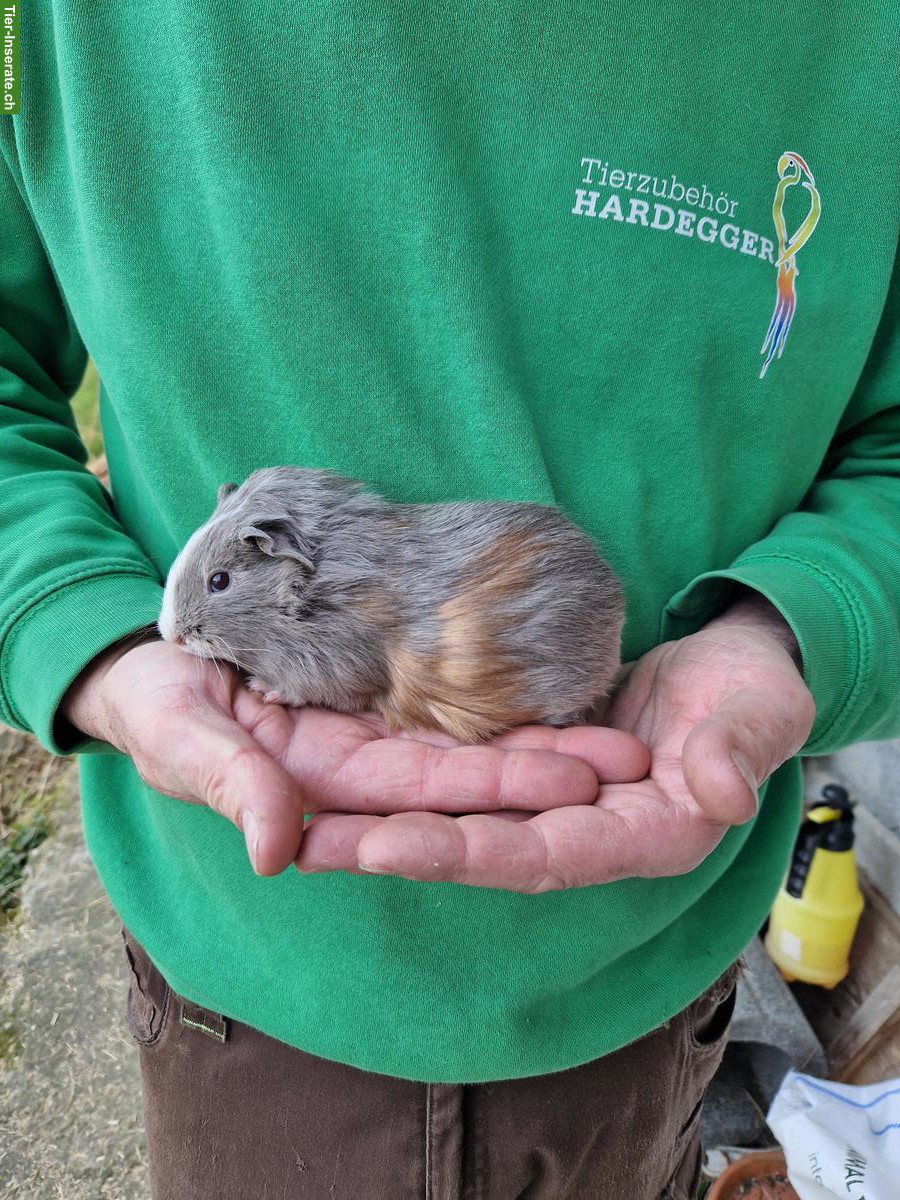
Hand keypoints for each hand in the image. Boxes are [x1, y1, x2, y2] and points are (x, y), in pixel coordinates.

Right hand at [61, 639, 649, 875]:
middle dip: (545, 765)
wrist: (141, 657)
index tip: (572, 784)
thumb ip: (230, 786)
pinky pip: (441, 684)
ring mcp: (370, 723)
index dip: (494, 788)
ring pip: (466, 730)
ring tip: (621, 727)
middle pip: (466, 770)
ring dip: (540, 731)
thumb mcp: (179, 736)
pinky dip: (496, 686)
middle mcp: (361, 766)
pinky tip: (557, 680)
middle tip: (629, 756)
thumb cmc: (150, 702)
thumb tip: (279, 853)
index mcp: (322, 787)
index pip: (422, 794)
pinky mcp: (373, 679)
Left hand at [296, 594, 814, 889]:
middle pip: (479, 846)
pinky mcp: (531, 762)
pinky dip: (408, 776)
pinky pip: (464, 772)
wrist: (734, 661)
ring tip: (296, 816)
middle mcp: (584, 829)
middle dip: (391, 846)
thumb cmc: (755, 690)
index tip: (383, 846)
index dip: (465, 853)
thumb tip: (719, 793)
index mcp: (642, 835)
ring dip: (379, 818)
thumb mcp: (759, 711)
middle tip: (302, 843)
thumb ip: (738, 750)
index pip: (543, 854)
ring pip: (460, 814)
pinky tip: (345, 771)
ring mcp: (553, 798)